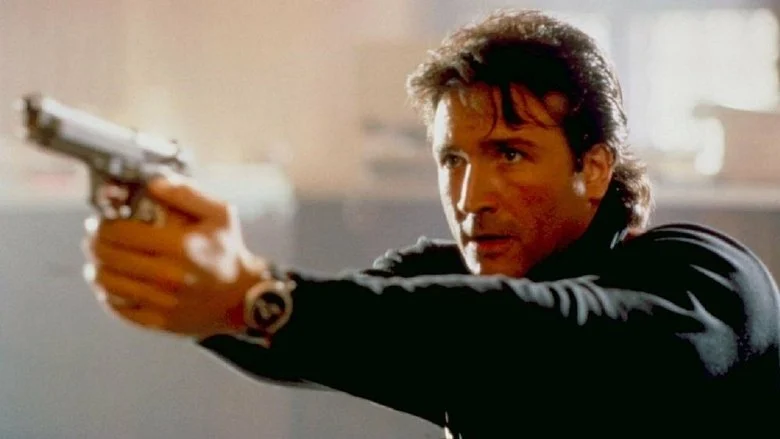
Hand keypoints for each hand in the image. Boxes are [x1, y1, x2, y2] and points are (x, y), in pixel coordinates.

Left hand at [82, 174, 267, 338]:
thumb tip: (152, 184)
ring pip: (106, 283)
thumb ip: (186, 194)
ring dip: (96, 267)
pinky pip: (118, 308)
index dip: (103, 223)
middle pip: (107, 256)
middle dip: (95, 242)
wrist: (243, 298)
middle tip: (96, 236)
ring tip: (101, 258)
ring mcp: (162, 302)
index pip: (119, 232)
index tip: (103, 219)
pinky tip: (113, 282)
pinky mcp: (159, 321)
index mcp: (180, 246)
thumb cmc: (228, 253)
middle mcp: (168, 275)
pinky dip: (108, 293)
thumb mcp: (219, 215)